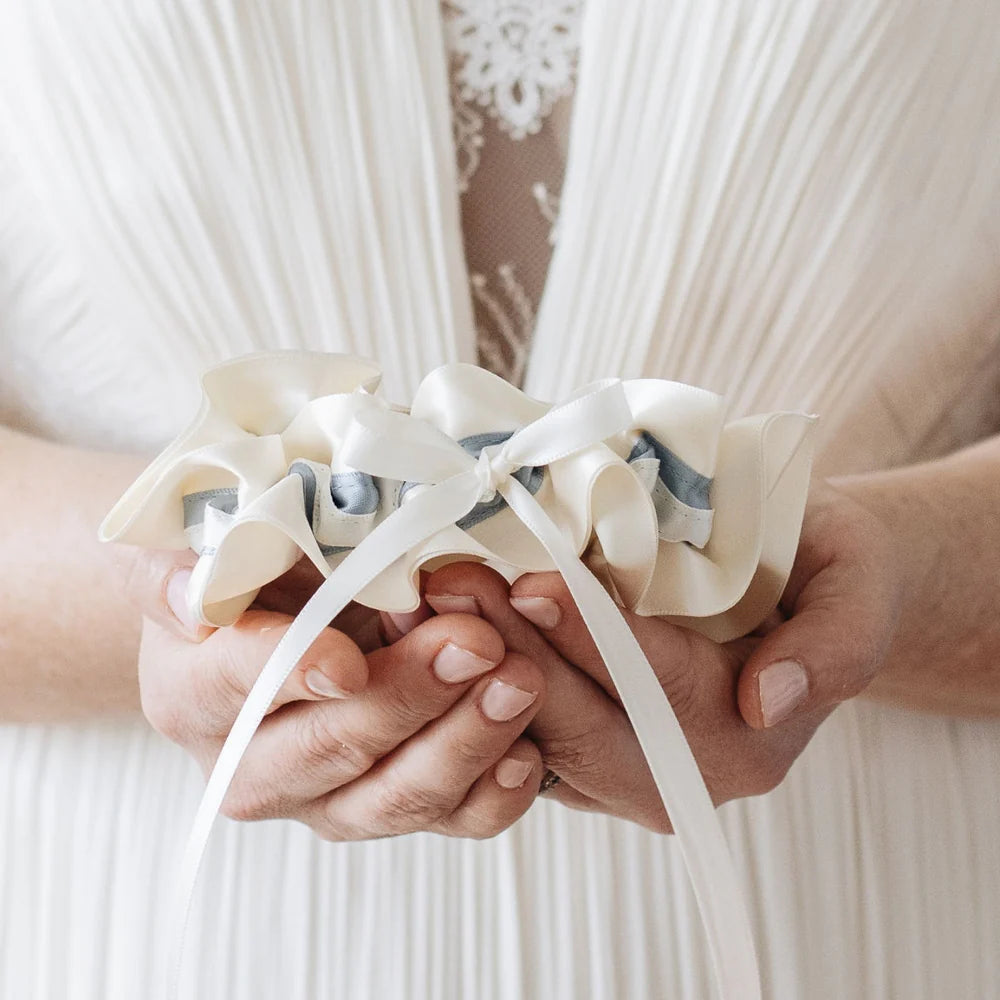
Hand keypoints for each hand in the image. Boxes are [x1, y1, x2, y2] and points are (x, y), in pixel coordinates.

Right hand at [118, 549, 545, 839]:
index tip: (347, 662)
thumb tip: (194, 596)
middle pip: (329, 750)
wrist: (277, 619)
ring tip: (517, 684)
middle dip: (407, 698)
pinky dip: (492, 796)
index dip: (293, 673)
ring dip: (462, 744)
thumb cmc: (250, 573)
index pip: (236, 685)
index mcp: (194, 692)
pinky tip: (526, 754)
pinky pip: (447, 821)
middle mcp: (255, 766)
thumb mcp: (211, 549)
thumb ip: (195, 567)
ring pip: (392, 798)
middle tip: (473, 643)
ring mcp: (328, 798)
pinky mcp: (392, 803)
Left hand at [416, 480, 900, 831]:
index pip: (660, 689)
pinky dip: (474, 680)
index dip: (594, 637)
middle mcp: (682, 774)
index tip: (533, 580)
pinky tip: (434, 626)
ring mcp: (622, 770)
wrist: (791, 584)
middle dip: (513, 651)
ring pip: (537, 733)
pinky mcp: (579, 752)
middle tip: (453, 582)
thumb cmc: (818, 568)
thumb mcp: (856, 585)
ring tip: (428, 599)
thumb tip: (766, 699)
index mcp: (748, 737)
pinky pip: (518, 729)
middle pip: (582, 724)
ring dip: (477, 667)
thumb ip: (834, 646)